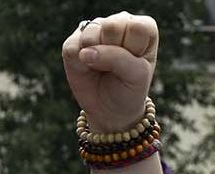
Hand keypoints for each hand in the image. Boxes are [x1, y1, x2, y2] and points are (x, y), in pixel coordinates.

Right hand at [62, 12, 158, 133]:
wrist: (110, 109)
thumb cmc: (130, 89)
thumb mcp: (136, 76)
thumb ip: (118, 58)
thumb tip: (86, 51)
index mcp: (142, 27)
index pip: (137, 27)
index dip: (135, 49)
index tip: (136, 63)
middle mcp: (118, 22)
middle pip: (112, 26)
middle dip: (115, 53)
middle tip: (119, 66)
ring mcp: (94, 29)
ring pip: (91, 34)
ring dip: (97, 58)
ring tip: (103, 67)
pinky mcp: (74, 40)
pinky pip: (72, 47)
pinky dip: (80, 64)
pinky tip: (89, 68)